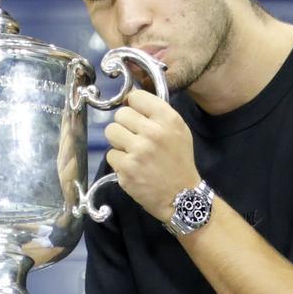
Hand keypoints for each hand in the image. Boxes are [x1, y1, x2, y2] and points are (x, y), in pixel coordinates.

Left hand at [104, 89, 201, 222]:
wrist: (182, 196)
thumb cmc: (179, 161)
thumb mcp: (179, 130)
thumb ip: (157, 113)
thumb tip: (130, 99)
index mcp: (168, 119)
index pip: (136, 97)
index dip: (133, 106)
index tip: (137, 116)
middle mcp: (153, 132)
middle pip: (120, 114)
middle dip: (125, 125)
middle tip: (135, 138)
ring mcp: (138, 151)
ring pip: (111, 131)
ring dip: (119, 142)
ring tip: (132, 152)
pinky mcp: (126, 169)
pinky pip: (110, 154)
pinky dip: (119, 161)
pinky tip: (132, 167)